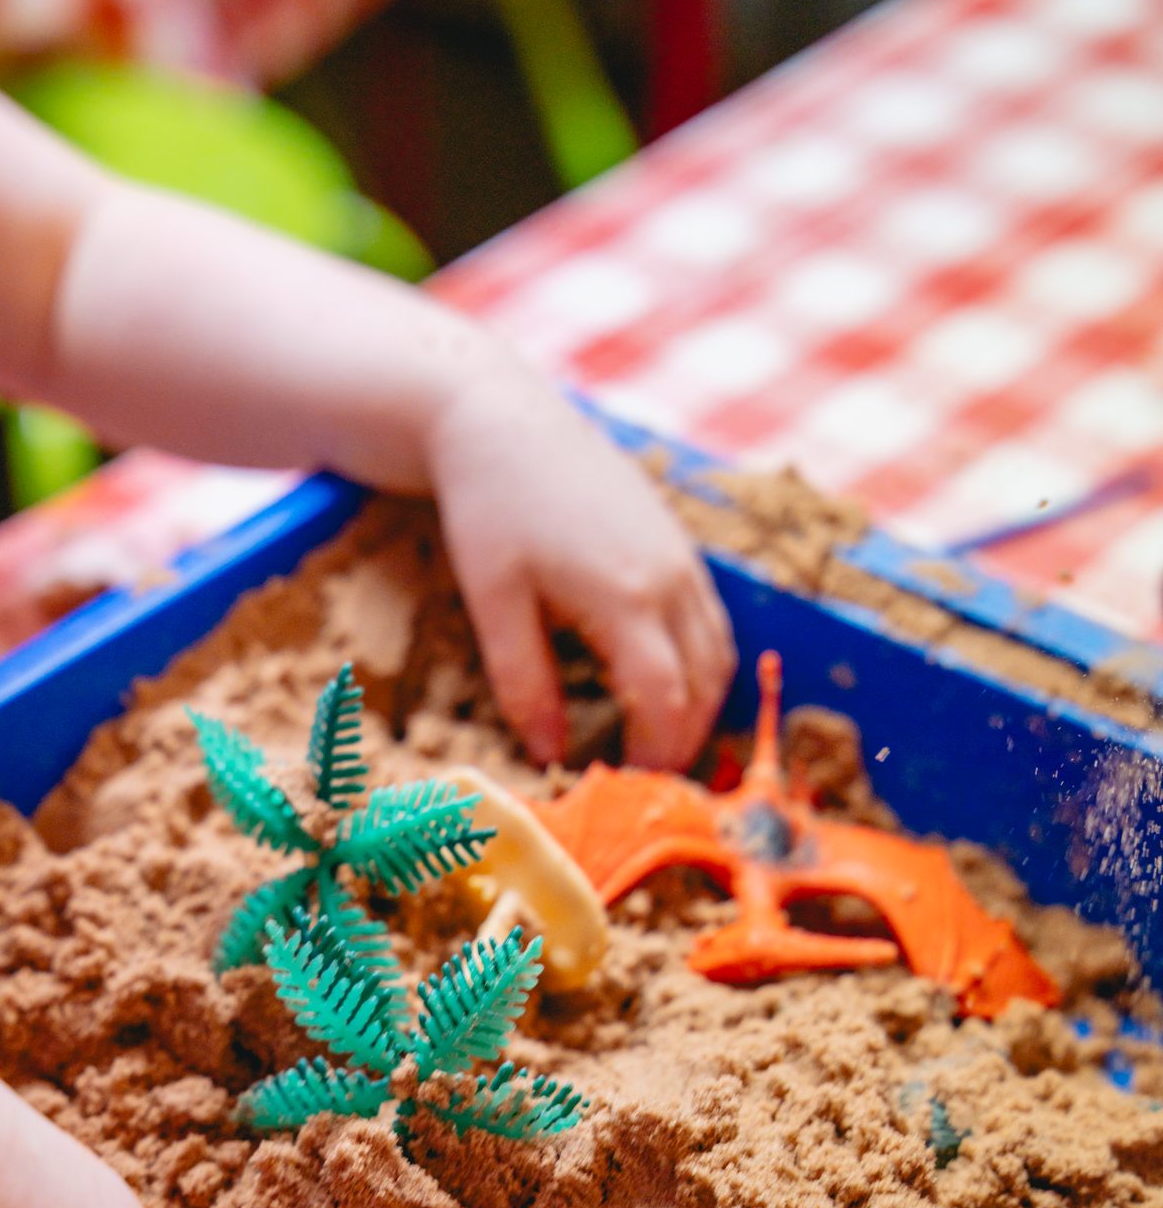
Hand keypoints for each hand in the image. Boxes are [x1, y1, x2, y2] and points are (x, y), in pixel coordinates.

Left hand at [427, 368, 734, 769]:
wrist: (502, 418)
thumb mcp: (493, 601)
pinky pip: (712, 624)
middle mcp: (671, 578)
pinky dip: (700, 669)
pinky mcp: (680, 546)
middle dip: (682, 744)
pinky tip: (663, 690)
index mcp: (624, 595)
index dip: (655, 756)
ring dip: (698, 709)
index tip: (626, 790)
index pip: (665, 702)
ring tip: (655, 747)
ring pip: (719, 657)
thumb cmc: (489, 506)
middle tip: (643, 785)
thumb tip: (549, 755)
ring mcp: (683, 558)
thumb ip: (524, 682)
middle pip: (704, 687)